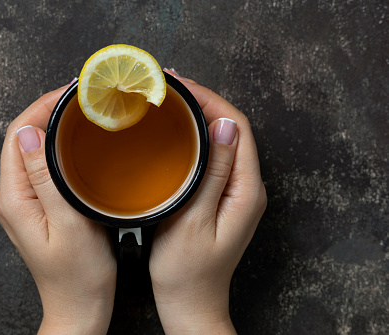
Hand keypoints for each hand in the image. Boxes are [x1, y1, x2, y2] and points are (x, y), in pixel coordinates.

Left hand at [0, 84, 116, 334]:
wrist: (79, 308)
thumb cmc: (80, 275)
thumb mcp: (69, 224)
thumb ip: (46, 179)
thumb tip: (31, 134)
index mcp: (14, 198)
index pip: (18, 135)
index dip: (41, 107)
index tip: (70, 93)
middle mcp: (12, 196)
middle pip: (23, 139)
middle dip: (48, 111)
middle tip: (82, 98)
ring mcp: (23, 202)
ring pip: (33, 150)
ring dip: (54, 127)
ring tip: (82, 113)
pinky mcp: (38, 207)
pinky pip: (43, 167)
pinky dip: (59, 148)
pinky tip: (79, 143)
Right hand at [149, 69, 266, 333]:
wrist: (191, 303)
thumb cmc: (186, 271)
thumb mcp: (194, 220)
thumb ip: (213, 173)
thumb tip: (224, 126)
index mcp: (246, 190)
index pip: (237, 127)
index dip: (211, 100)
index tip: (181, 86)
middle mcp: (248, 187)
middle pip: (232, 129)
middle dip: (204, 101)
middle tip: (170, 87)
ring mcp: (237, 192)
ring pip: (223, 140)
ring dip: (200, 117)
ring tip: (171, 101)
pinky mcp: (223, 198)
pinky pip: (215, 157)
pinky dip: (196, 138)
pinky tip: (176, 133)